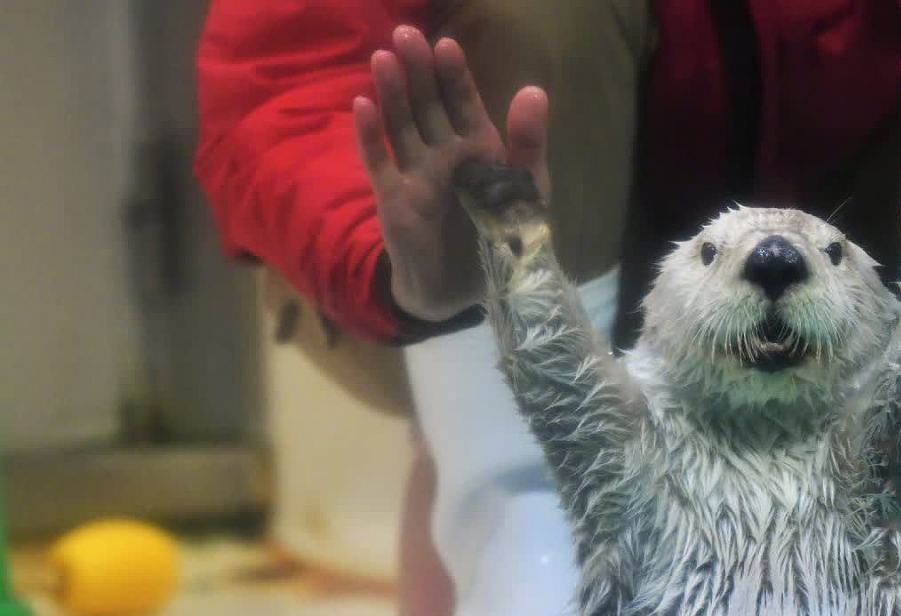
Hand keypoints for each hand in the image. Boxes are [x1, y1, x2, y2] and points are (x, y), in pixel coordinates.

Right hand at [354, 26, 549, 321]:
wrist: (465, 290)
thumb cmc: (498, 238)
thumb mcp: (526, 193)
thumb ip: (528, 144)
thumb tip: (534, 89)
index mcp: (478, 148)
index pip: (463, 103)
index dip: (454, 76)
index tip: (446, 46)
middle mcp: (444, 154)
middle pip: (428, 106)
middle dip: (418, 72)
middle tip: (405, 34)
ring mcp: (416, 174)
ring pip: (402, 126)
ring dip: (392, 94)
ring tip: (383, 59)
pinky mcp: (395, 199)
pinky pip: (380, 163)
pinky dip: (370, 137)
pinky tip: (361, 106)